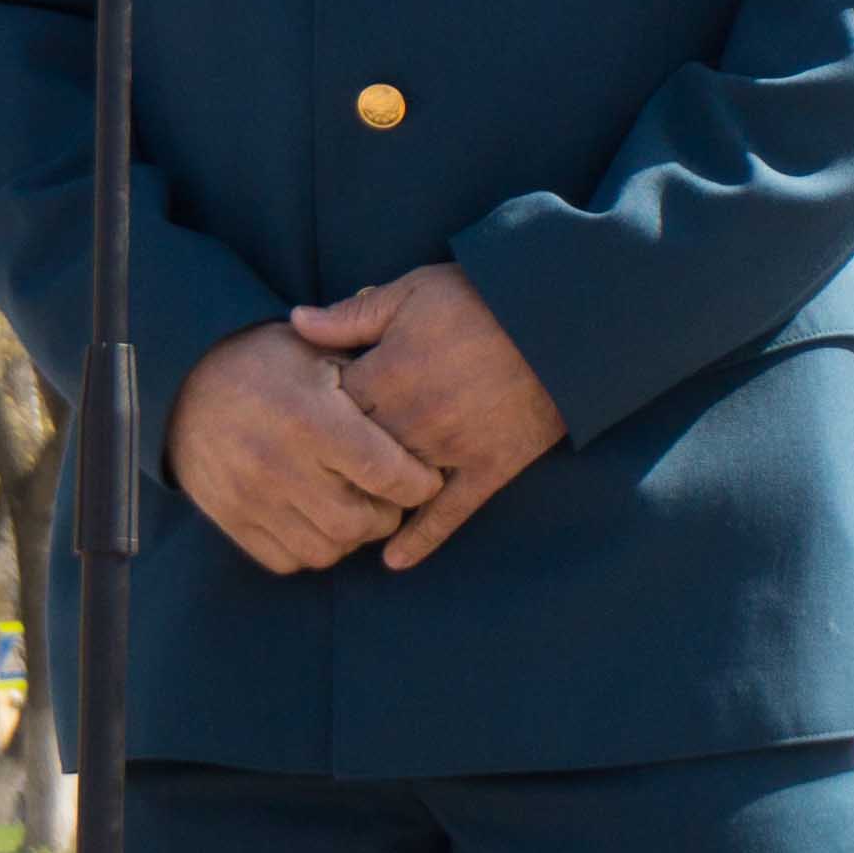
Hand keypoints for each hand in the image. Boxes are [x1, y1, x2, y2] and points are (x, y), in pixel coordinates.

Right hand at [165, 324, 445, 575]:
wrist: (182, 382)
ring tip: (353, 505)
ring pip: (328, 550)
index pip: (386, 473)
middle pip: (360, 522)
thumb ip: (366, 379)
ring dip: (351, 536)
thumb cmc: (264, 363)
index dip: (419, 482)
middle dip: (387, 514)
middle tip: (389, 495)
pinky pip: (288, 559)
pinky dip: (311, 547)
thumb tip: (418, 412)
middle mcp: (278, 465)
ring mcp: (251, 499)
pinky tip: (316, 517)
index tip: (424, 475)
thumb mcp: (315, 352)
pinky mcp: (232, 520)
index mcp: (309, 418)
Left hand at [293, 264, 564, 569]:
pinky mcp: (487, 469)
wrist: (559, 320)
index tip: (307, 419)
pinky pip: (449, 514)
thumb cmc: (480, 298)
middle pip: (354, 458)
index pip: (328, 412)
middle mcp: (412, 420)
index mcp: (388, 374)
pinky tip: (394, 560)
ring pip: (394, 490)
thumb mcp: (411, 292)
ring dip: (370, 502)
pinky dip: (421, 540)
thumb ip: (352, 315)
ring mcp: (450, 450)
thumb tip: (294, 323)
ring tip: (345, 512)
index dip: (314, 417)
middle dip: (333, 466)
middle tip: (314, 474)